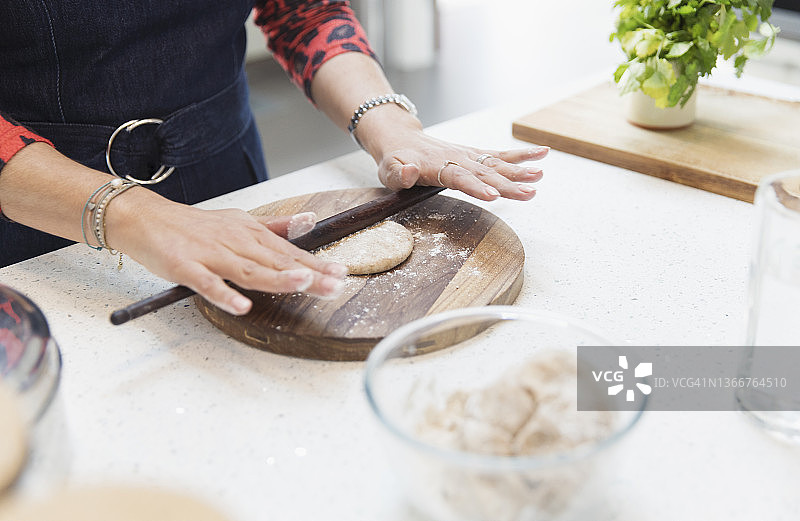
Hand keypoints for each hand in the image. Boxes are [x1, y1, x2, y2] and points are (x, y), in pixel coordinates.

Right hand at [107, 194, 347, 315]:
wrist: (145, 218)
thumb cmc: (194, 226)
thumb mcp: (239, 221)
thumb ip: (275, 226)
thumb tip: (308, 222)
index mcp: (250, 233)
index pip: (289, 251)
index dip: (316, 263)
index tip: (341, 272)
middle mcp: (235, 242)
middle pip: (276, 260)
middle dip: (308, 273)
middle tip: (335, 284)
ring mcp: (211, 254)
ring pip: (248, 268)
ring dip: (275, 277)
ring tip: (302, 284)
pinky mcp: (186, 267)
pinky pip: (207, 283)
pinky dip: (224, 294)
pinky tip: (241, 305)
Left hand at [376, 130, 547, 200]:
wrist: (400, 139)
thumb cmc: (395, 160)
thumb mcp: (387, 170)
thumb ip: (396, 173)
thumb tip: (408, 173)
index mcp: (436, 165)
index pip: (459, 177)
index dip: (476, 187)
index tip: (493, 196)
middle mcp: (456, 158)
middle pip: (485, 172)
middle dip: (508, 184)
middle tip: (529, 193)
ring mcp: (468, 155)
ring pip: (496, 163)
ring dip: (519, 170)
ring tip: (540, 176)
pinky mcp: (475, 154)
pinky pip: (499, 154)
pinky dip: (520, 155)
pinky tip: (542, 154)